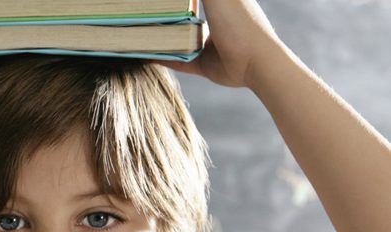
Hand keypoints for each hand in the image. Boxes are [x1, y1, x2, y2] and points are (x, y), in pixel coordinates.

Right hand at [154, 0, 284, 88]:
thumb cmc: (240, 22)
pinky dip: (160, 58)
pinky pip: (176, 60)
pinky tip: (142, 55)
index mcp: (220, 2)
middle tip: (142, 12)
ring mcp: (208, 43)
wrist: (255, 62)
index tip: (156, 0)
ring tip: (138, 31)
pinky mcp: (202, 64)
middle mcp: (214, 21)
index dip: (176, 0)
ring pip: (178, 37)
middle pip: (183, 14)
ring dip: (159, 36)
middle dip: (164, 14)